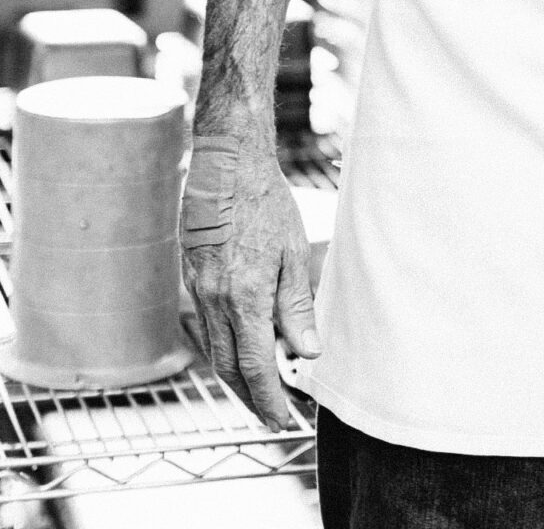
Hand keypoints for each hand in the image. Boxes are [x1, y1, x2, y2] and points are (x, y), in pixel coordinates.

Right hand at [181, 135, 320, 430]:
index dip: (269, 399)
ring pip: (214, 351)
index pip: (255, 365)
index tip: (284, 420)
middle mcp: (216, 300)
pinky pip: (207, 327)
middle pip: (229, 368)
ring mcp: (199, 290)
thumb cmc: (266, 202)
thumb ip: (296, 306)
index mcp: (245, 295)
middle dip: (251, 400)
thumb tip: (308, 352)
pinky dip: (223, 349)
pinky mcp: (193, 278)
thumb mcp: (292, 251)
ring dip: (234, 380)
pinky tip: (239, 352)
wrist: (227, 164)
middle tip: (272, 421)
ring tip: (258, 397)